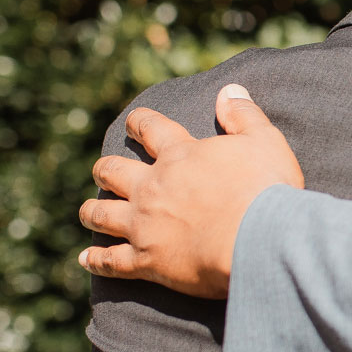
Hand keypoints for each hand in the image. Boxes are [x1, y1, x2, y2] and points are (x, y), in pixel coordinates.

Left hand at [78, 84, 304, 297]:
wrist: (260, 241)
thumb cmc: (266, 190)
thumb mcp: (265, 141)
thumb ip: (244, 115)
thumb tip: (228, 90)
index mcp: (179, 155)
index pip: (151, 128)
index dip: (139, 122)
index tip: (132, 121)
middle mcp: (152, 187)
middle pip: (113, 171)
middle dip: (105, 169)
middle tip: (103, 169)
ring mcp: (144, 225)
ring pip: (102, 214)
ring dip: (91, 211)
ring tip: (87, 211)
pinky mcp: (146, 261)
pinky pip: (111, 261)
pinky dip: (96, 260)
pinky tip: (85, 259)